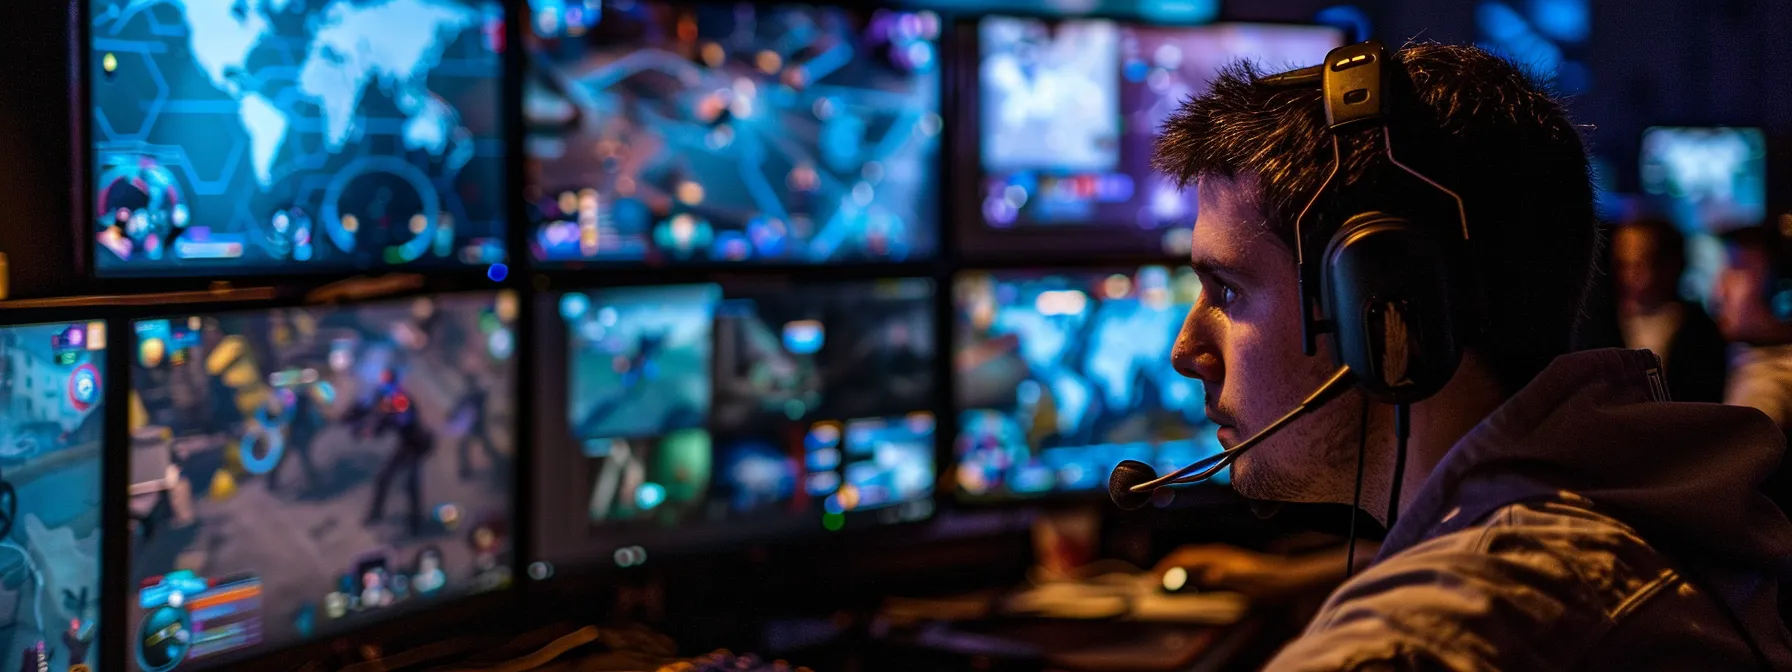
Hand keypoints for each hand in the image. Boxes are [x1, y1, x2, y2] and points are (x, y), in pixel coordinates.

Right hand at [1153, 544, 1313, 600]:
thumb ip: (1229, 576)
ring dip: (1175, 568)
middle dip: (1166, 566)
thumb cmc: (1267, 582)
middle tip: (1152, 582)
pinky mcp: (1224, 562)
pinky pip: (1198, 564)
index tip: (1153, 579)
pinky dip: (1186, 571)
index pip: (1184, 557)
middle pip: (1184, 555)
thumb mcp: (1249, 581)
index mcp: (1218, 555)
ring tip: (1164, 582)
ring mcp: (1220, 556)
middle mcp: (1216, 553)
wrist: (1285, 577)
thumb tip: (1210, 574)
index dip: (1166, 567)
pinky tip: (1186, 582)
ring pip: (1190, 559)